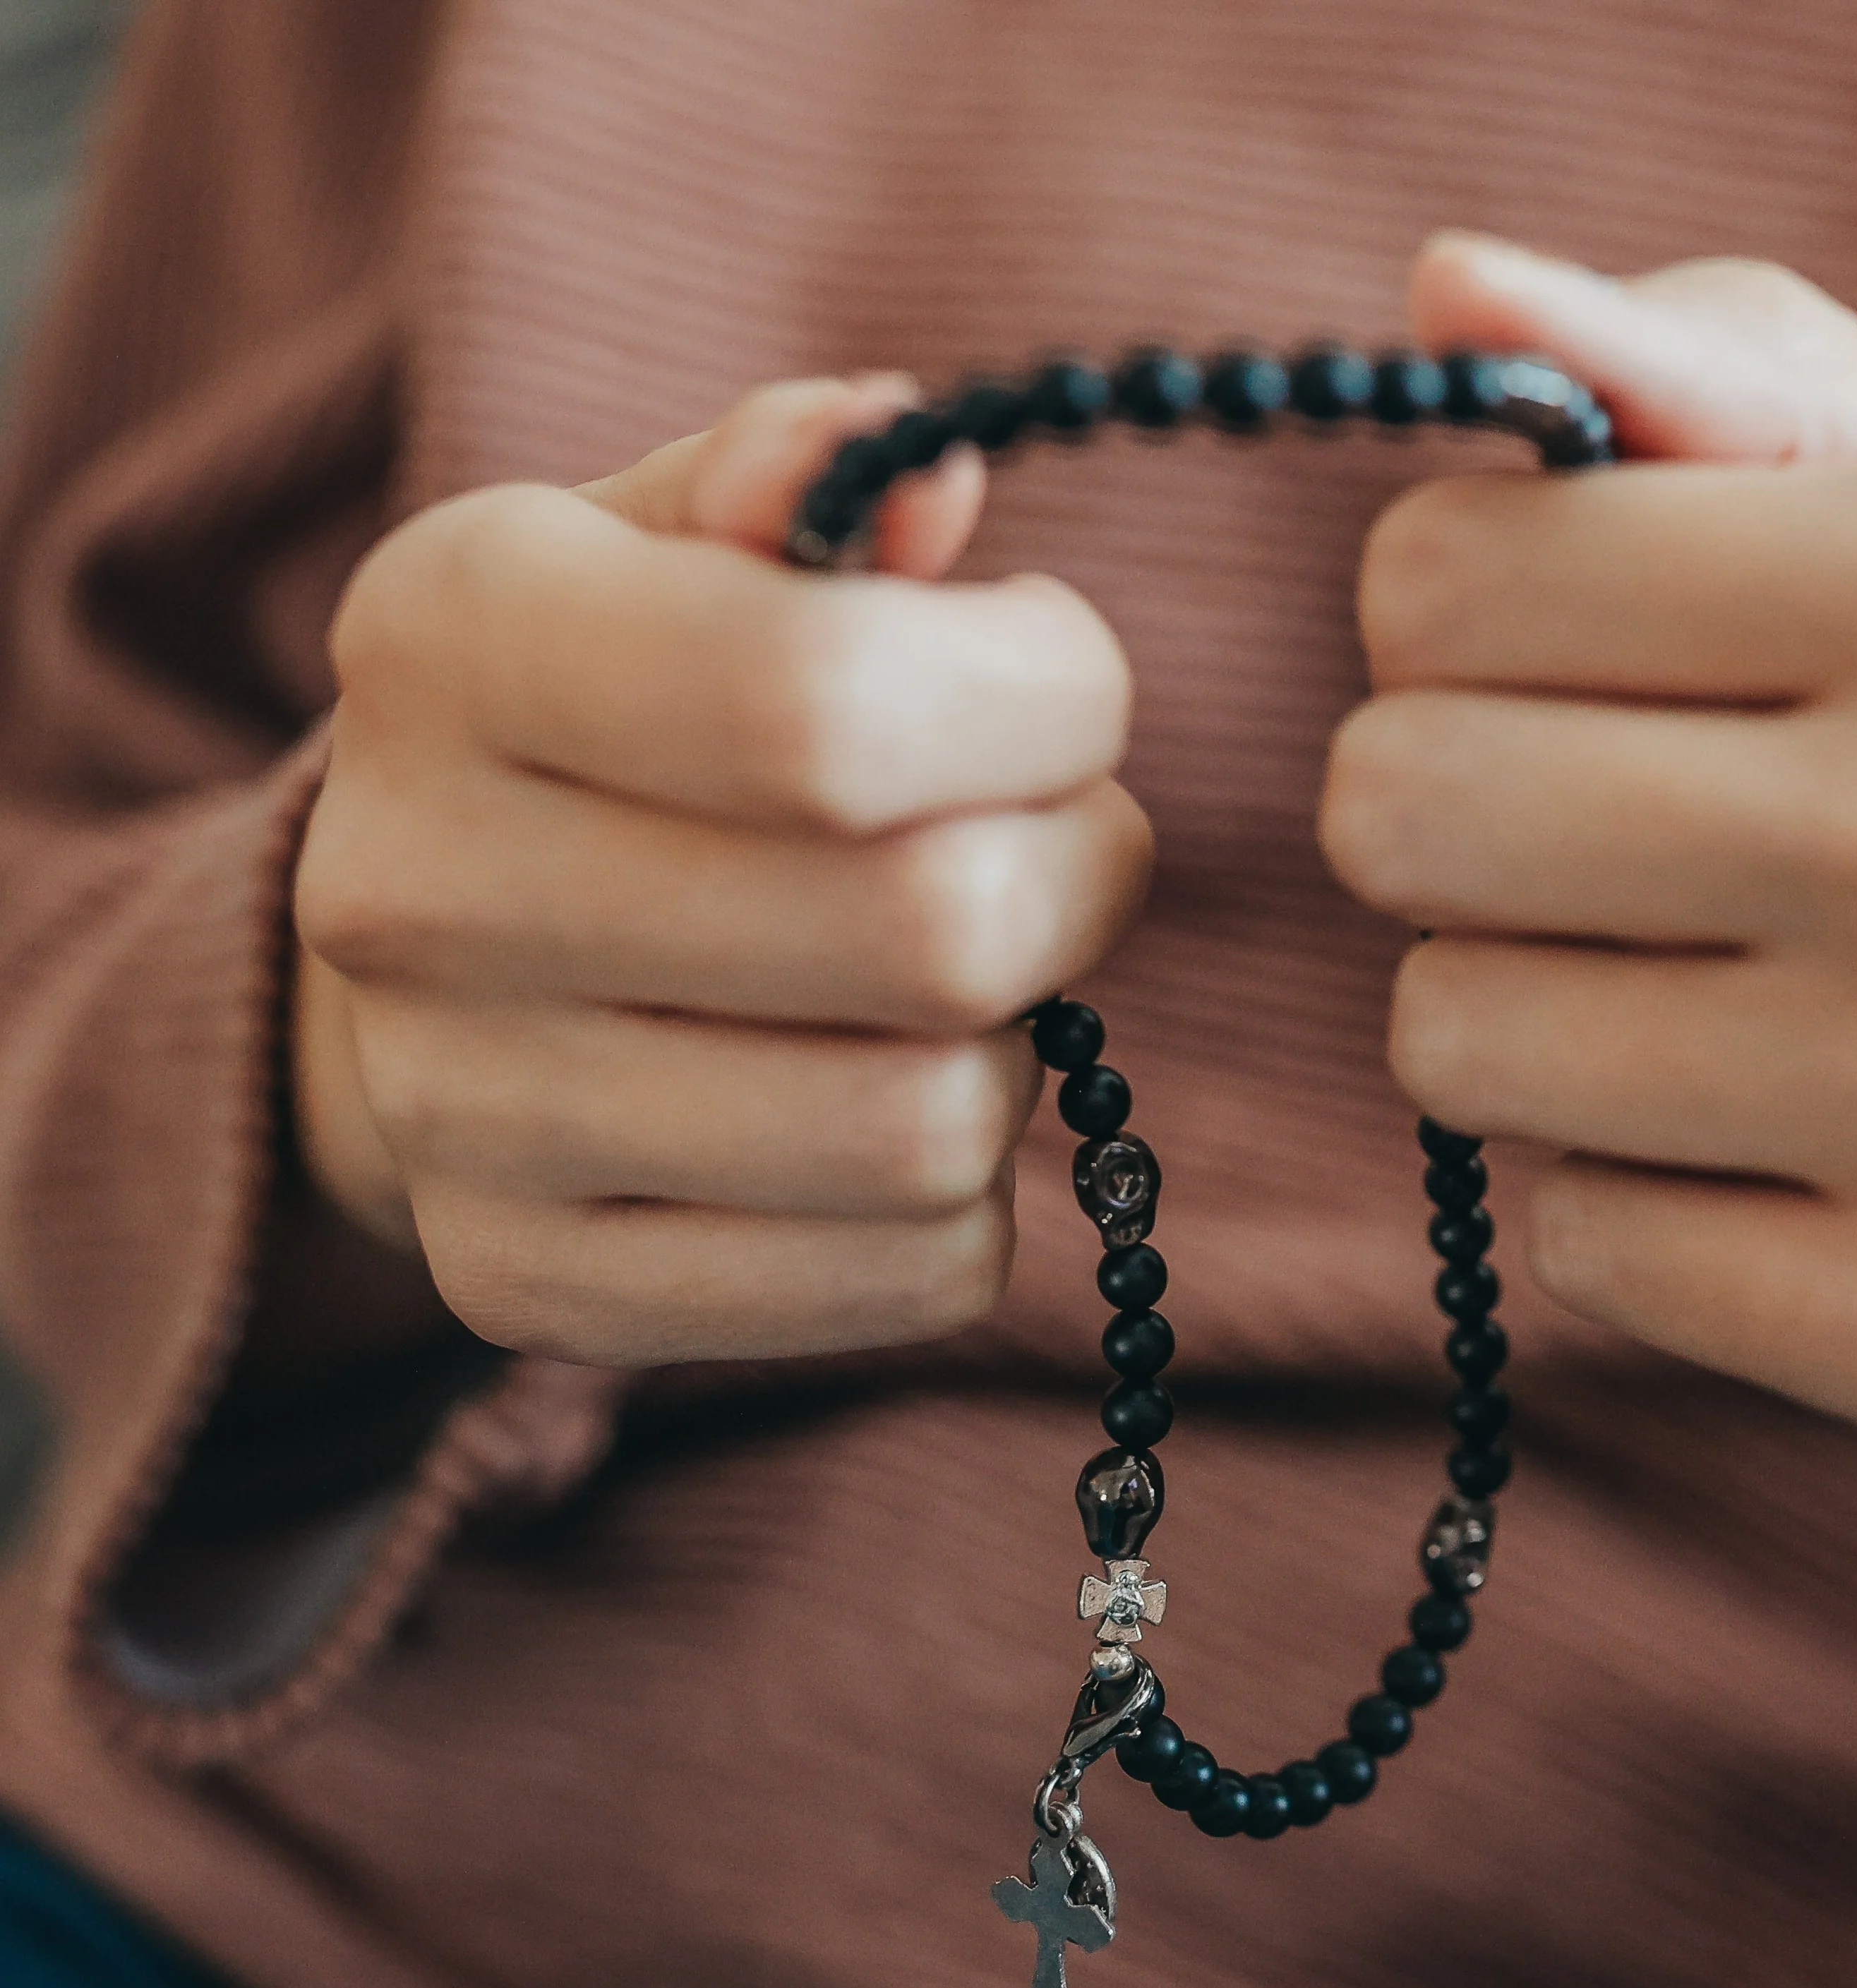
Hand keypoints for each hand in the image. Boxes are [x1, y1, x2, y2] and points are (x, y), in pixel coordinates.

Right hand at [294, 380, 1148, 1367]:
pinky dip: (973, 1202)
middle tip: (1051, 844)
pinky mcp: (531, 1284)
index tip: (1066, 684)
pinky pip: (912, 1276)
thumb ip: (804, 478)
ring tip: (960, 987)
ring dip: (1017, 1048)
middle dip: (1076, 873)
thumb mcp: (677, 543)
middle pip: (932, 934)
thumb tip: (936, 475)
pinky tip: (901, 1105)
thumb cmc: (621, 718)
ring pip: (933, 1131)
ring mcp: (462, 1121)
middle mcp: (420, 889)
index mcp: (453, 637)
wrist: (434, 956)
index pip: (837, 707)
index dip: (1049, 699)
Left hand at [1324, 234, 1856, 1489]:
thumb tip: (1444, 294)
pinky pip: (1583, 1247)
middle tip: (1607, 853)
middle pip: (1399, 811)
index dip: (1453, 631)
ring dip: (1541, 1025)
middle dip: (1459, 829)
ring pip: (1455, 1043)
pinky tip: (1812, 1166)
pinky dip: (1650, 1203)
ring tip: (1727, 1012)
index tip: (1560, 672)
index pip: (1444, 579)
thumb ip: (1737, 380)